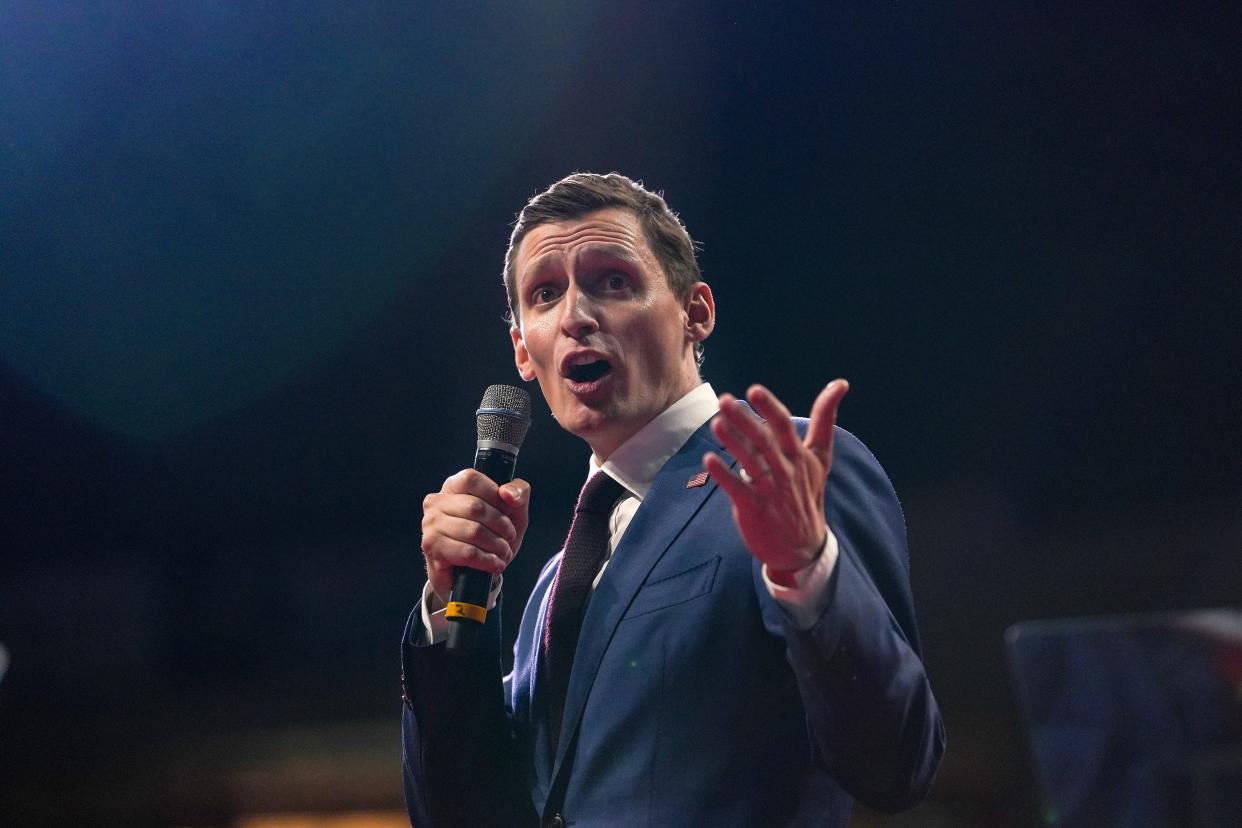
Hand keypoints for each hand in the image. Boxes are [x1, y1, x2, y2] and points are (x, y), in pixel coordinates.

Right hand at [420, 469, 530, 603]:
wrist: (473, 573)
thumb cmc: (492, 534)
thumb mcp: (513, 511)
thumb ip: (518, 492)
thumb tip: (507, 494)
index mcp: (453, 486)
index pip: (471, 478)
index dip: (495, 495)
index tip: (507, 511)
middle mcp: (437, 501)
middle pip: (476, 507)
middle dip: (501, 525)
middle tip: (509, 536)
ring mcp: (431, 524)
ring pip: (473, 531)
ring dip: (497, 545)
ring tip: (503, 552)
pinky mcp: (432, 547)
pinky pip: (467, 552)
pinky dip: (488, 560)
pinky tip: (495, 563)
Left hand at [703, 380, 847, 585]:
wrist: (803, 546)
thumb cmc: (807, 493)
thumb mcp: (820, 457)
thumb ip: (824, 419)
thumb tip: (840, 382)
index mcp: (799, 455)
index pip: (784, 427)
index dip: (769, 408)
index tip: (754, 390)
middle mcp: (785, 471)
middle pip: (764, 442)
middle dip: (744, 420)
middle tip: (723, 401)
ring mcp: (770, 491)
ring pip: (750, 463)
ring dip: (732, 443)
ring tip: (716, 424)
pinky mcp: (754, 509)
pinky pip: (738, 489)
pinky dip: (723, 475)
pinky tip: (708, 460)